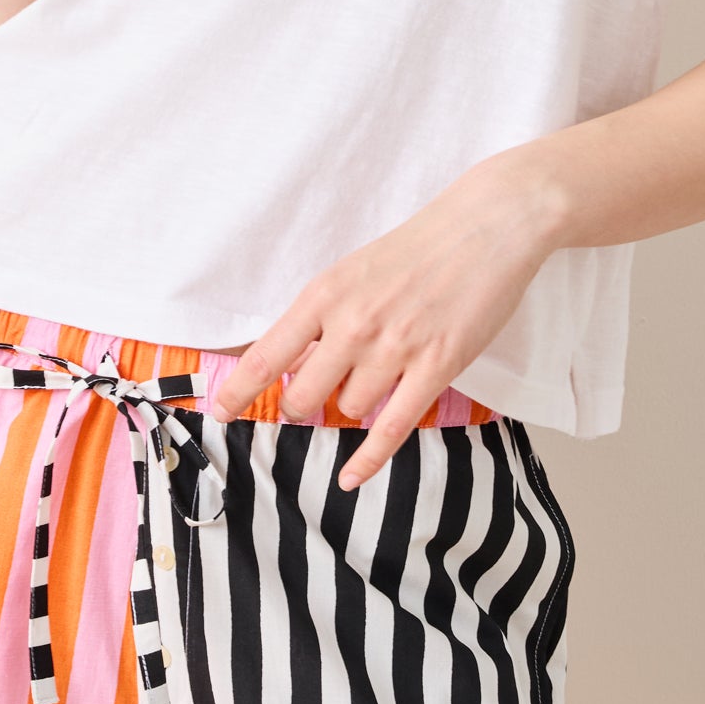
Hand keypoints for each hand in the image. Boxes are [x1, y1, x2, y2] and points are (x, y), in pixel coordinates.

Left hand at [210, 152, 565, 487]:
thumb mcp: (352, 272)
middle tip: (313, 398)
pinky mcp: (436, 367)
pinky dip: (367, 459)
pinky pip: (391, 428)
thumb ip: (320, 317)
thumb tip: (288, 365)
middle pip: (303, 397)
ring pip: (349, 409)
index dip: (237, 391)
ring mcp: (395, 347)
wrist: (486, 226)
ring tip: (377, 375)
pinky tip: (350, 477)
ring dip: (355, 404)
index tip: (219, 412)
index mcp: (325, 294)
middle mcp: (353, 323)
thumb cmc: (418, 248)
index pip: (267, 355)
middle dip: (302, 406)